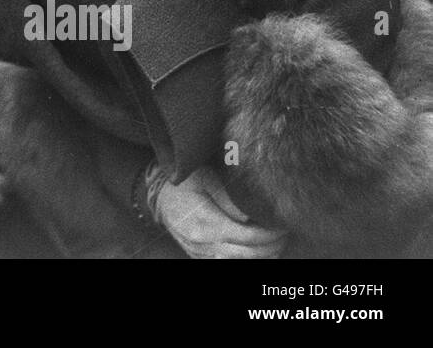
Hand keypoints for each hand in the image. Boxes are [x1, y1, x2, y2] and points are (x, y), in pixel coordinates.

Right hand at [155, 165, 287, 258]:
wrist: (158, 195)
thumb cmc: (184, 182)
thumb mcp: (204, 179)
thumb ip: (227, 197)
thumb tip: (248, 217)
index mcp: (207, 224)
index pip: (249, 237)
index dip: (270, 234)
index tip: (283, 226)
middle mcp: (204, 244)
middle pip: (248, 254)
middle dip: (271, 248)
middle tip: (285, 236)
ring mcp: (200, 253)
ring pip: (239, 263)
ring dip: (260, 257)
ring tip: (276, 246)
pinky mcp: (199, 257)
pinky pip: (226, 264)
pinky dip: (244, 260)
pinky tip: (257, 252)